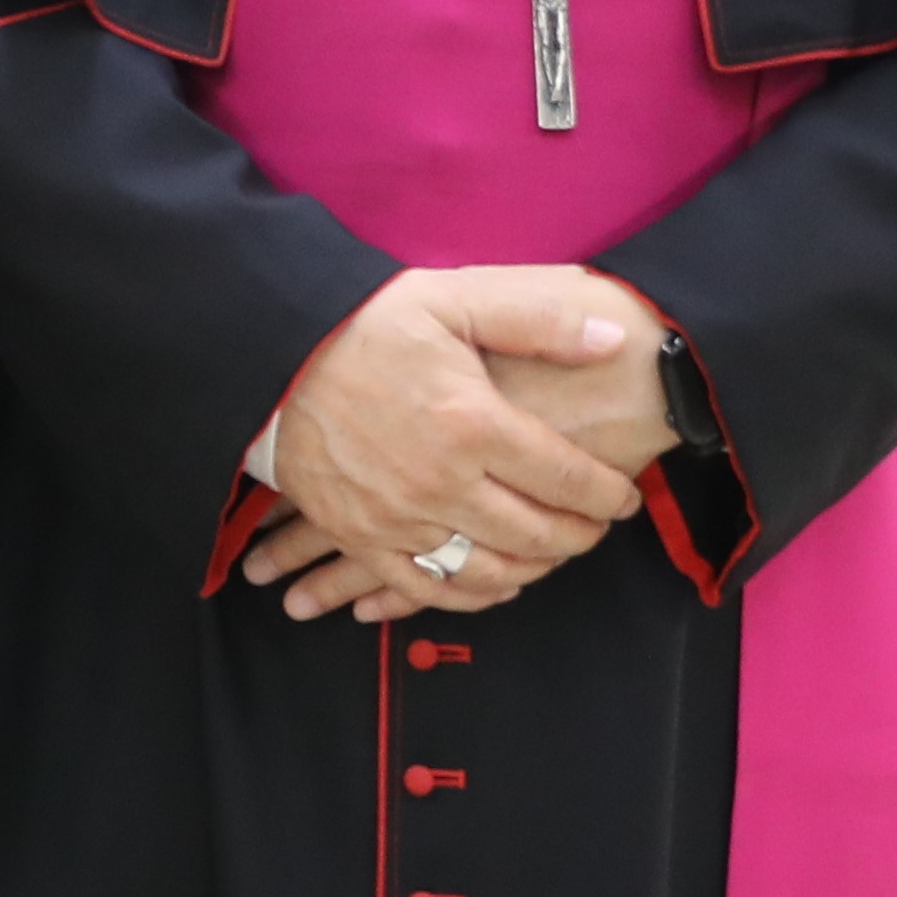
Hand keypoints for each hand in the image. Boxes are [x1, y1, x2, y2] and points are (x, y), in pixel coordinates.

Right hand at [251, 267, 647, 619]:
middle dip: (579, 536)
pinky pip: (425, 588)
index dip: (606, 495)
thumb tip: (611, 343)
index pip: (565, 478)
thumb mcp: (455, 300)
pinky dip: (468, 596)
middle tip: (596, 527)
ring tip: (552, 554)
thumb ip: (538, 321)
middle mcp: (441, 482)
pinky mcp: (360, 536)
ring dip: (532, 571)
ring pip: (488, 571)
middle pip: (535, 533)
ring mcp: (398, 518)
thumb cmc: (367, 322)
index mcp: (473, 423)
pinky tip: (494, 584)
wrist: (272, 354)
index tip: (624, 498)